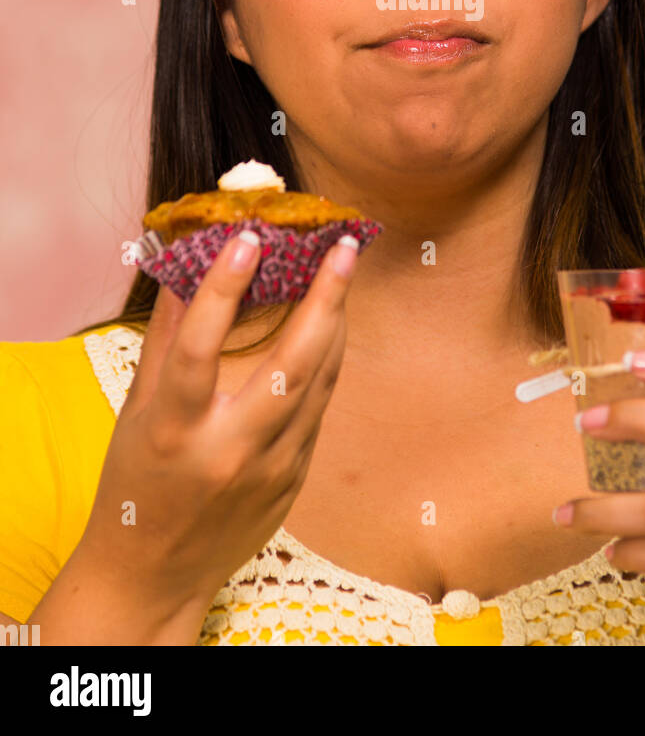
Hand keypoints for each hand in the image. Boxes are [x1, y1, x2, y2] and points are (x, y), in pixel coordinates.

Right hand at [77, 231, 360, 620]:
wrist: (154, 573)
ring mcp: (269, 469)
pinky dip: (324, 361)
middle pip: (290, 364)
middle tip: (342, 245)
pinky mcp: (294, 481)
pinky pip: (318, 408)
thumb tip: (187, 262)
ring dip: (335, 321)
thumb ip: (165, 338)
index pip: (199, 348)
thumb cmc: (135, 482)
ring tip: (342, 270)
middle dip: (324, 298)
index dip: (223, 289)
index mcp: (173, 430)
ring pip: (319, 381)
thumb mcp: (136, 411)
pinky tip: (329, 325)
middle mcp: (227, 451)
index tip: (249, 238)